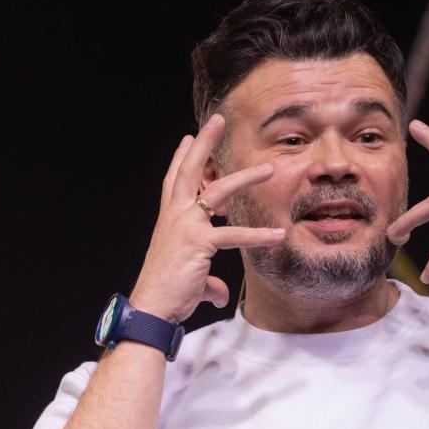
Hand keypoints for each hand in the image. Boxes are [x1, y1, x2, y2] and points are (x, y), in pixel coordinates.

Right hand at [128, 113, 288, 323]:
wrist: (151, 307)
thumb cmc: (167, 293)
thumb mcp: (191, 279)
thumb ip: (208, 281)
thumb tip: (220, 292)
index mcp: (169, 219)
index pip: (174, 181)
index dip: (180, 158)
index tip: (187, 138)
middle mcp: (174, 216)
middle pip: (189, 171)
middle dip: (204, 144)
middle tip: (216, 120)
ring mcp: (185, 226)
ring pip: (217, 192)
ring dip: (245, 177)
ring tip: (269, 168)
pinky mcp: (198, 243)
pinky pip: (233, 235)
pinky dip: (258, 235)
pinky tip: (278, 235)